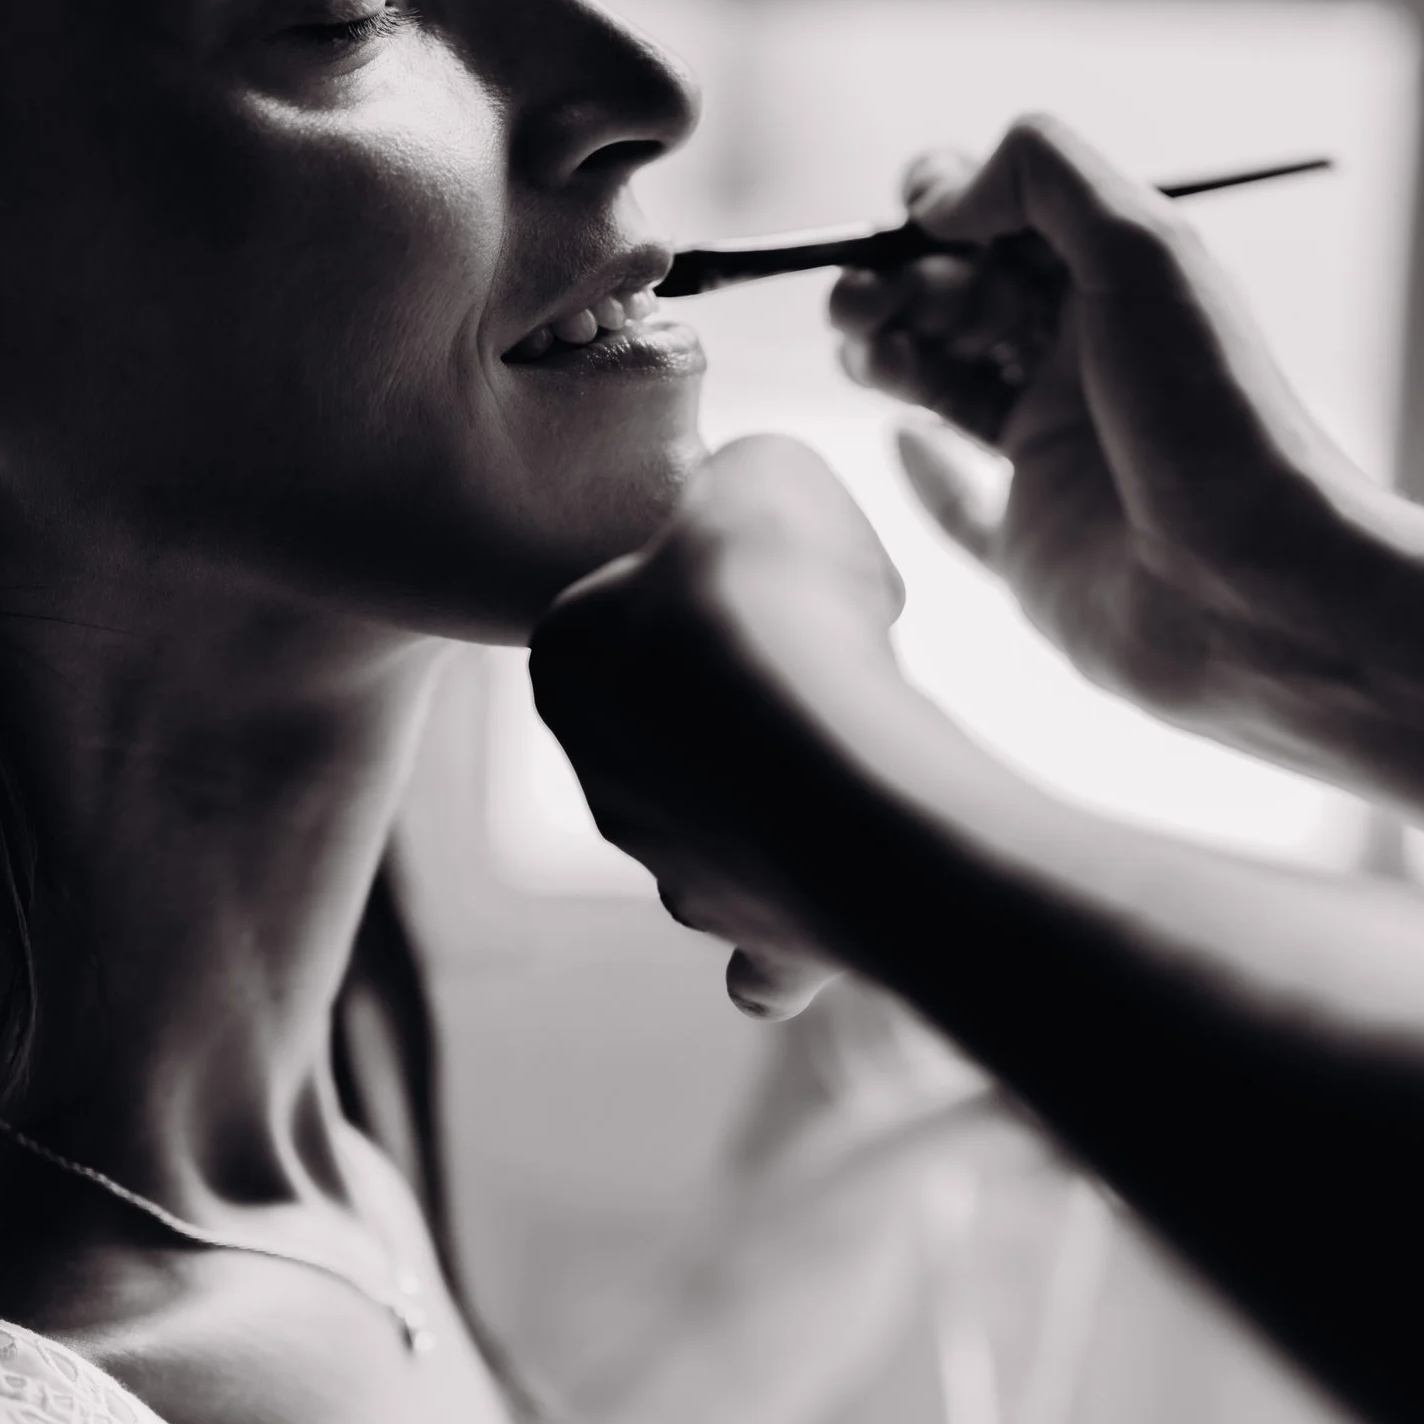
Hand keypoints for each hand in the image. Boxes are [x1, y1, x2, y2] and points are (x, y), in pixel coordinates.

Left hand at [530, 436, 908, 1020]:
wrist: (828, 747)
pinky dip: (779, 947)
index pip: (623, 609)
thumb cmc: (772, 602)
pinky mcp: (746, 927)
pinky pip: (756, 949)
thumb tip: (757, 503)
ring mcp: (669, 863)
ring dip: (770, 800)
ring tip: (859, 751)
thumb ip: (745, 486)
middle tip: (827, 652)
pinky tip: (805, 939)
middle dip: (739, 695)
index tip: (774, 573)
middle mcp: (597, 774)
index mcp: (565, 657)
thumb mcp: (760, 474)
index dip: (708, 583)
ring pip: (717, 827)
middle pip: (674, 723)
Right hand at [830, 115, 1374, 728]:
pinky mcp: (1029, 548)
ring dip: (889, 353)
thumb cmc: (1215, 414)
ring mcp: (1055, 461)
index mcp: (1117, 292)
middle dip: (899, 280)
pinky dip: (921, 469)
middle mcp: (1086, 369)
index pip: (1010, 223)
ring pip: (946, 386)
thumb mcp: (1145, 248)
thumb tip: (945, 194)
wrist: (1255, 585)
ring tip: (863, 351)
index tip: (917, 220)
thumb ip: (1044, 179)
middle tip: (858, 297)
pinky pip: (957, 504)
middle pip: (963, 299)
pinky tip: (904, 440)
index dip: (948, 207)